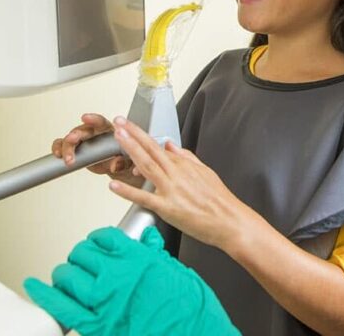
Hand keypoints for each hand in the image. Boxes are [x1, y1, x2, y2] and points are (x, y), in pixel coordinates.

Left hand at [24, 226, 239, 335]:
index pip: (105, 238)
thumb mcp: (175, 272)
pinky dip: (45, 295)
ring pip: (69, 276)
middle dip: (80, 256)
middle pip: (83, 254)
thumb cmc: (188, 308)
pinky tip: (36, 286)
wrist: (194, 333)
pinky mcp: (96, 326)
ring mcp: (104, 302)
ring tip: (65, 275)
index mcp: (137, 259)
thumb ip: (155, 255)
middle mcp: (117, 276)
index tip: (96, 242)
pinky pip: (61, 308)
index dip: (97, 238)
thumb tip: (147, 241)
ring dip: (64, 273)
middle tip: (81, 260)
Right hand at [51, 114, 132, 178]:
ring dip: (66, 146)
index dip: (93, 118)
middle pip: (82, 130)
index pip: (100, 121)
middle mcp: (94, 133)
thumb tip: (116, 164)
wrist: (117, 167)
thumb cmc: (123, 158)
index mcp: (108, 130)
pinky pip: (62, 146)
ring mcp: (83, 141)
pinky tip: (58, 154)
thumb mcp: (126, 162)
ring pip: (70, 138)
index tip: (85, 117)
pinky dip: (58, 149)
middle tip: (73, 139)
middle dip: (76, 134)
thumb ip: (122, 163)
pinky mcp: (75, 149)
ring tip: (67, 156)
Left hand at [108, 116, 258, 250]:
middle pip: (151, 149)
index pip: (159, 147)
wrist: (229, 220)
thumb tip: (171, 145)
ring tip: (118, 139)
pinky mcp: (167, 208)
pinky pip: (144, 197)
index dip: (142, 138)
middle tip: (120, 122)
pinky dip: (127, 191)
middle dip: (133, 134)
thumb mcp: (205, 171)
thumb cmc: (220, 200)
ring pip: (147, 165)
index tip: (130, 128)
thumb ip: (186, 157)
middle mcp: (176, 174)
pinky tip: (114, 186)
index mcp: (185, 165)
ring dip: (131, 150)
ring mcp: (171, 190)